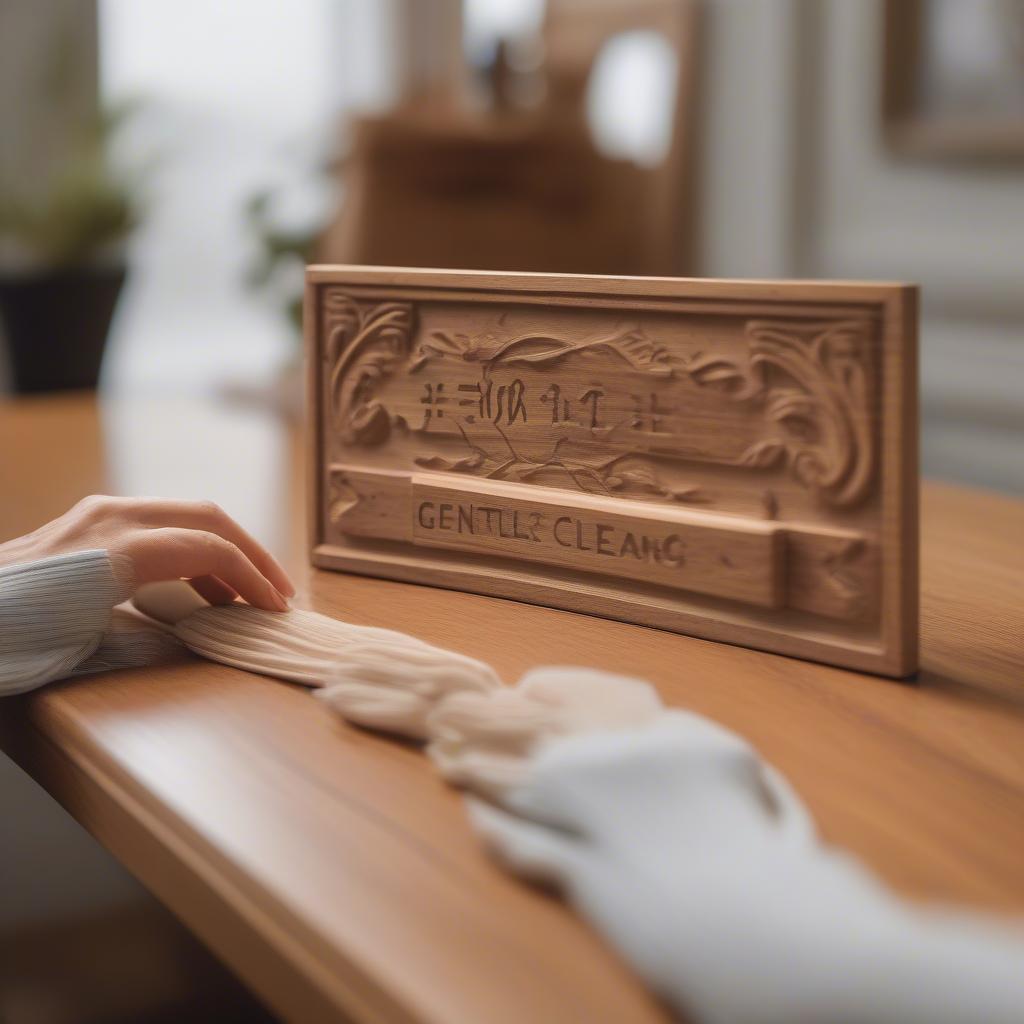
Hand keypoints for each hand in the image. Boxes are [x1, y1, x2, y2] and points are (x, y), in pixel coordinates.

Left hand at [0, 495, 294, 611]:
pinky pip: (157, 525)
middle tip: (279, 593)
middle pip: (208, 518)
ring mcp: (95, 515)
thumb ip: (151, 627)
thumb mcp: (82, 643)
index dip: (254, 579)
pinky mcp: (84, 524)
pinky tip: (194, 588)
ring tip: (246, 595)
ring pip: (184, 516)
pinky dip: (190, 551)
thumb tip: (202, 632)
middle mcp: (111, 517)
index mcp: (117, 546)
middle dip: (252, 554)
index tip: (277, 611)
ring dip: (224, 551)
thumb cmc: (8, 638)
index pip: (211, 549)